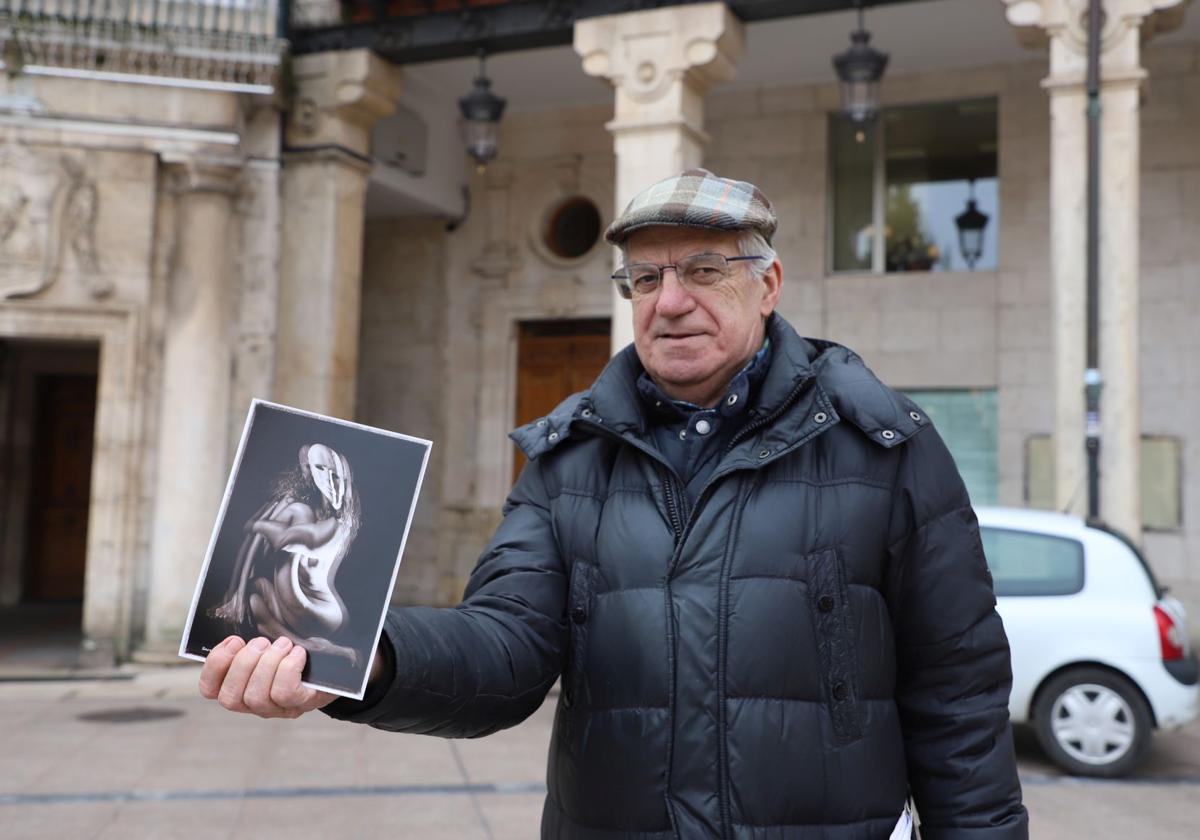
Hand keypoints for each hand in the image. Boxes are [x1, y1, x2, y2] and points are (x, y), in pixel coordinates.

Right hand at [198, 635, 337, 718]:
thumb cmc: (295, 651)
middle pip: (230, 697)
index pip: (209, 689)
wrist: (335, 664)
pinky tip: (297, 654)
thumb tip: (238, 624)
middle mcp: (254, 704)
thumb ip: (250, 641)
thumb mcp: (269, 645)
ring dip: (267, 663)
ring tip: (282, 644)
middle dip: (243, 664)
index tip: (233, 641)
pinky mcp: (300, 704)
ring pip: (256, 696)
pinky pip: (285, 693)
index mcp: (239, 687)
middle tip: (262, 642)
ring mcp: (277, 708)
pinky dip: (288, 668)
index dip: (215, 665)